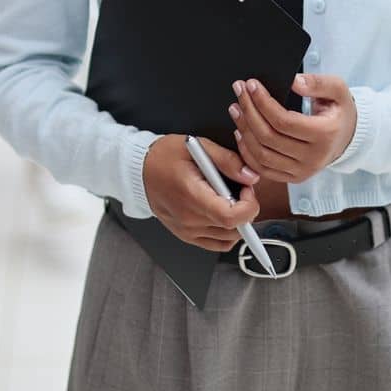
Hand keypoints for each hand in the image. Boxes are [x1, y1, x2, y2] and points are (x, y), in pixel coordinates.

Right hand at [142, 135, 259, 250]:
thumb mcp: (197, 146)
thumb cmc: (164, 157)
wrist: (140, 170)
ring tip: (229, 200)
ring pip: (228, 238)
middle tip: (240, 190)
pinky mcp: (186, 235)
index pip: (230, 217)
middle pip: (233, 228)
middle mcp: (189, 218)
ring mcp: (187, 230)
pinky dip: (228, 233)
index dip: (248, 206)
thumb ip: (227, 160)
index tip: (247, 189)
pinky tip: (223, 214)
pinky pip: (217, 244)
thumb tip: (251, 177)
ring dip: (238, 221)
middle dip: (246, 209)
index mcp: (192, 195)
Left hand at [231, 74, 357, 183]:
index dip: (263, 103)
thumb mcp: (338, 90)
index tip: (252, 85)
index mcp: (325, 135)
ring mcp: (302, 171)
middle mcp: (313, 158)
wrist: (347, 137)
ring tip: (236, 110)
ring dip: (244, 131)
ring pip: (262, 155)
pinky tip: (241, 133)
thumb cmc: (339, 111)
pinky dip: (247, 152)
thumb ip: (317, 83)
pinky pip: (263, 169)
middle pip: (269, 137)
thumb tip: (294, 82)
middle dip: (249, 112)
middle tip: (239, 92)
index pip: (284, 121)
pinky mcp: (293, 178)